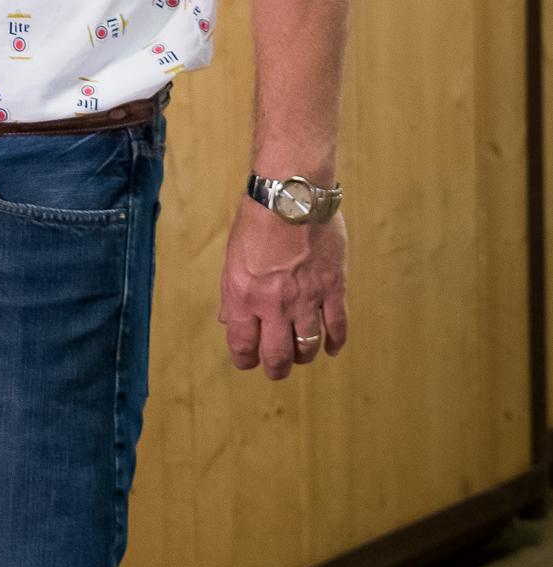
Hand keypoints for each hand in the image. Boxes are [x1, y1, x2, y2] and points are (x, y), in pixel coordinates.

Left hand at [219, 197, 347, 381]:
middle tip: (277, 370)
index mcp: (244, 297)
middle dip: (276, 369)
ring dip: (303, 357)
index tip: (248, 362)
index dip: (245, 360)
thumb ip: (231, 293)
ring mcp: (306, 299)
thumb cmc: (256, 221)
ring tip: (301, 356)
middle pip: (277, 355)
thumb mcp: (232, 258)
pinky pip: (337, 326)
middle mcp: (274, 305)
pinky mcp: (333, 288)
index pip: (242, 345)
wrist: (291, 195)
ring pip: (307, 347)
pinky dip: (335, 342)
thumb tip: (229, 320)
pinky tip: (330, 348)